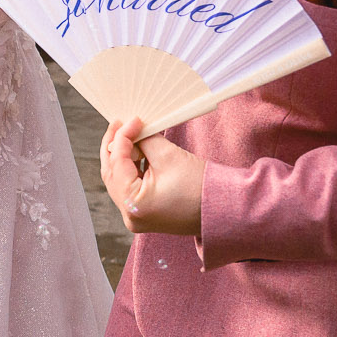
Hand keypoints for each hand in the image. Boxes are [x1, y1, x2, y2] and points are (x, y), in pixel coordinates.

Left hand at [101, 119, 203, 235]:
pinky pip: (129, 187)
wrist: (224, 208)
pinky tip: (138, 151)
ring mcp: (136, 218)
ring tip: (131, 135)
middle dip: (115, 146)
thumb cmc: (201, 186)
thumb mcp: (168, 156)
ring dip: (122, 156)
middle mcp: (130, 216)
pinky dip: (132, 169)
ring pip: (118, 180)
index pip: (117, 163)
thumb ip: (144, 141)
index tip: (130, 119)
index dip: (122, 137)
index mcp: (133, 204)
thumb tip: (132, 130)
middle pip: (112, 173)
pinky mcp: (144, 214)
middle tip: (120, 124)